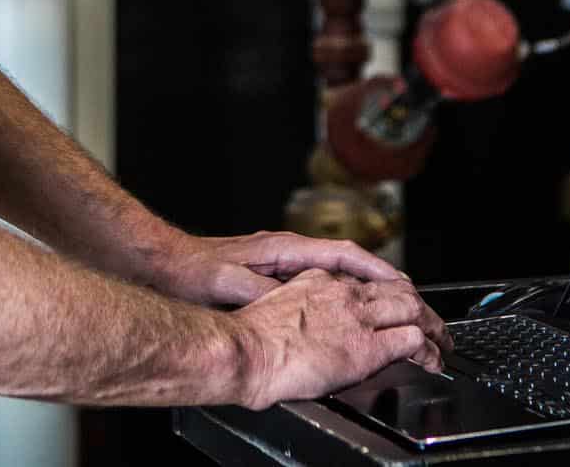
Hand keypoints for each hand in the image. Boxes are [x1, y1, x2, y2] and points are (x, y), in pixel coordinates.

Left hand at [147, 228, 415, 308]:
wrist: (162, 265)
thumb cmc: (192, 270)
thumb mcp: (229, 283)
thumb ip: (263, 292)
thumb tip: (295, 305)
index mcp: (283, 249)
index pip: (343, 253)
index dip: (375, 268)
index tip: (401, 283)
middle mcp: (285, 253)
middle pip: (345, 263)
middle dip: (377, 279)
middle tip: (406, 300)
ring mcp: (278, 264)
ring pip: (331, 275)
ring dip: (358, 290)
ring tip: (384, 310)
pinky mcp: (268, 278)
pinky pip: (314, 287)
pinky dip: (334, 299)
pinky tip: (339, 318)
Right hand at [229, 269, 449, 409]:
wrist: (246, 350)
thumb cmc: (248, 338)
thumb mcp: (273, 307)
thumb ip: (298, 306)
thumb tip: (307, 325)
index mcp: (317, 279)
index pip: (364, 279)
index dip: (386, 290)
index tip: (393, 302)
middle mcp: (341, 291)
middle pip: (395, 288)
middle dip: (418, 304)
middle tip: (429, 321)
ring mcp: (357, 316)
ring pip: (411, 307)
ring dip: (431, 324)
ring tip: (441, 339)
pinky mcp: (367, 345)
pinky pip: (411, 340)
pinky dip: (428, 349)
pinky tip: (432, 359)